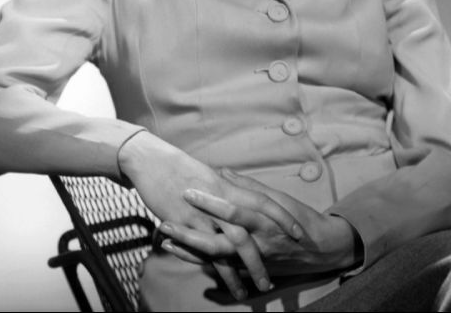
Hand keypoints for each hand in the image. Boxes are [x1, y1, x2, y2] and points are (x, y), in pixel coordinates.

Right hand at [117, 133, 304, 299]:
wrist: (152, 161)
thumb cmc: (179, 166)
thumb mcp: (207, 174)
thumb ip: (224, 185)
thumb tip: (237, 189)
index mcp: (227, 186)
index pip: (263, 201)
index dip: (282, 216)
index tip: (298, 232)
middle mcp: (219, 202)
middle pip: (249, 231)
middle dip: (266, 254)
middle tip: (280, 271)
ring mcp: (202, 215)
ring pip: (232, 247)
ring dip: (247, 270)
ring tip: (259, 288)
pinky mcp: (185, 225)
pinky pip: (207, 253)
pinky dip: (221, 271)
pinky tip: (231, 285)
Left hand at [161, 169, 360, 275]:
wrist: (323, 249)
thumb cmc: (301, 218)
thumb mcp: (278, 198)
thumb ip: (249, 187)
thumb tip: (222, 172)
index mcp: (264, 220)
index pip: (233, 209)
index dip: (209, 200)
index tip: (188, 189)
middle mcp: (257, 243)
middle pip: (220, 240)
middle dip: (191, 231)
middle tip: (166, 219)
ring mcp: (253, 260)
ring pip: (218, 259)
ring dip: (189, 249)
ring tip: (166, 238)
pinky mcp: (251, 270)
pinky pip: (222, 268)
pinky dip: (200, 261)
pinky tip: (181, 253)